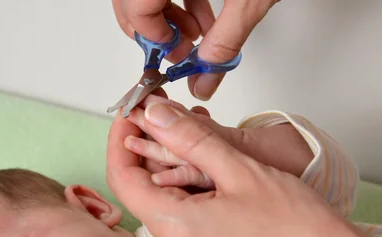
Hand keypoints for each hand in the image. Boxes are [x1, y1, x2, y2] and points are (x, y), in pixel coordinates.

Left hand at [106, 102, 356, 236]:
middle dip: (155, 155)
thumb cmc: (295, 225)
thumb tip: (152, 115)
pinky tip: (217, 184)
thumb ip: (189, 139)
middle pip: (146, 194)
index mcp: (174, 230)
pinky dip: (192, 201)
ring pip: (168, 210)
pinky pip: (186, 230)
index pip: (122, 178)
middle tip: (177, 120)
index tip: (132, 114)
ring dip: (177, 177)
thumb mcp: (239, 169)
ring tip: (206, 148)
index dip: (120, 140)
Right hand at [112, 0, 279, 99]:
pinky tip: (207, 17)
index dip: (156, 40)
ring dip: (171, 21)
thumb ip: (225, 44)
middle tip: (185, 51)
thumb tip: (205, 83)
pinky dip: (182, 3)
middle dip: (157, 34)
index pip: (135, 10)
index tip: (179, 56)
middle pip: (131, 5)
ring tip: (201, 35)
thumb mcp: (249, 0)